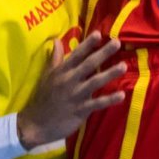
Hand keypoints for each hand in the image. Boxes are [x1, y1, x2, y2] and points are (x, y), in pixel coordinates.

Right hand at [16, 33, 125, 148]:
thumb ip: (55, 58)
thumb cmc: (43, 97)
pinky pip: (97, 104)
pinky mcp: (80, 111)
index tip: (99, 34)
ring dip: (110, 74)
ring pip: (95, 82)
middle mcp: (69, 81)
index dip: (87, 44)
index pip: (76, 54)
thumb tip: (57, 40)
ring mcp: (76, 95)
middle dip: (103, 53)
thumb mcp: (47, 76)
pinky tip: (122, 95)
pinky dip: (109, 100)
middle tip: (117, 42)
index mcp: (62, 71)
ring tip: (124, 66)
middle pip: (89, 64)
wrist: (35, 124)